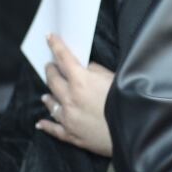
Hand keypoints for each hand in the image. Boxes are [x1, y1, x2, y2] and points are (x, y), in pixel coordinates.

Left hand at [35, 34, 114, 156]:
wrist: (131, 130)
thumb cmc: (126, 102)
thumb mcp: (114, 78)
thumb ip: (96, 71)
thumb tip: (85, 69)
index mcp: (81, 81)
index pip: (64, 58)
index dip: (56, 46)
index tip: (49, 37)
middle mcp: (70, 98)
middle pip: (53, 80)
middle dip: (50, 70)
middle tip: (49, 65)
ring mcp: (68, 117)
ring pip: (51, 104)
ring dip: (48, 96)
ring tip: (46, 95)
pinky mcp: (71, 135)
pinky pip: (54, 129)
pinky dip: (46, 125)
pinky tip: (40, 123)